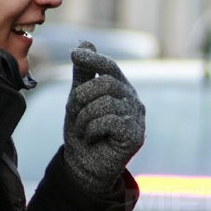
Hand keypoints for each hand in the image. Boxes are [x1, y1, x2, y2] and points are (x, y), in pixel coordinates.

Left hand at [63, 41, 144, 194]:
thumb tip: (84, 43)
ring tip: (82, 128)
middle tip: (73, 111)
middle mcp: (132, 100)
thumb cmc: (84, 132)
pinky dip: (93, 128)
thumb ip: (84, 74)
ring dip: (85, 116)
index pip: (110, 67)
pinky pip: (110, 121)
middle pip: (107, 83)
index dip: (94, 59)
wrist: (85, 167)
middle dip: (83, 96)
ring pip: (106, 103)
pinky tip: (91, 137)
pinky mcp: (135, 135)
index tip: (75, 54)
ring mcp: (137, 117)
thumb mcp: (79, 100)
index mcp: (121, 88)